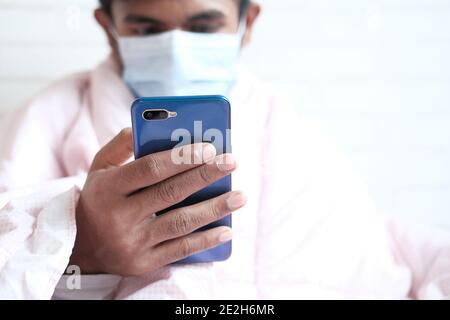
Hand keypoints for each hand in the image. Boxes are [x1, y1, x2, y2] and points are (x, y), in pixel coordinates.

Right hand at [69, 128, 245, 275]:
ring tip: (240, 196)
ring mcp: (132, 243)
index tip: (209, 148)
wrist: (81, 247)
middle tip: (231, 161)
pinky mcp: (144, 263)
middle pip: (170, 193)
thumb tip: (146, 126)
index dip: (181, 158)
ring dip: (214, 209)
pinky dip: (205, 240)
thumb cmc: (99, 199)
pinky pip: (180, 250)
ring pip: (180, 223)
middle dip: (205, 176)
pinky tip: (226, 230)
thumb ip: (119, 146)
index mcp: (108, 189)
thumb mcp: (99, 169)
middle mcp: (119, 217)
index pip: (149, 170)